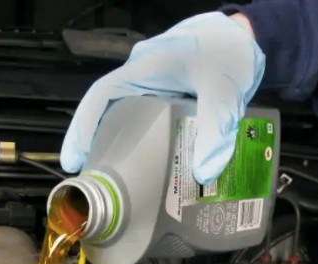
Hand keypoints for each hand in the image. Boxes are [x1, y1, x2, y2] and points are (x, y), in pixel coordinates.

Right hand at [61, 11, 264, 184]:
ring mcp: (151, 80)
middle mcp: (142, 73)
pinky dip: (133, 133)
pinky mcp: (163, 88)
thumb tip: (203, 174)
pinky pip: (139, 112)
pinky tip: (140, 155)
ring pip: (121, 111)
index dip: (82, 126)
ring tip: (108, 171)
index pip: (101, 95)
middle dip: (92, 139)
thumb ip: (216, 132)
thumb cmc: (231, 51)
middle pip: (105, 107)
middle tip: (88, 173)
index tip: (73, 157)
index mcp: (146, 68)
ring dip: (111, 137)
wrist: (244, 34)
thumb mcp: (226, 94)